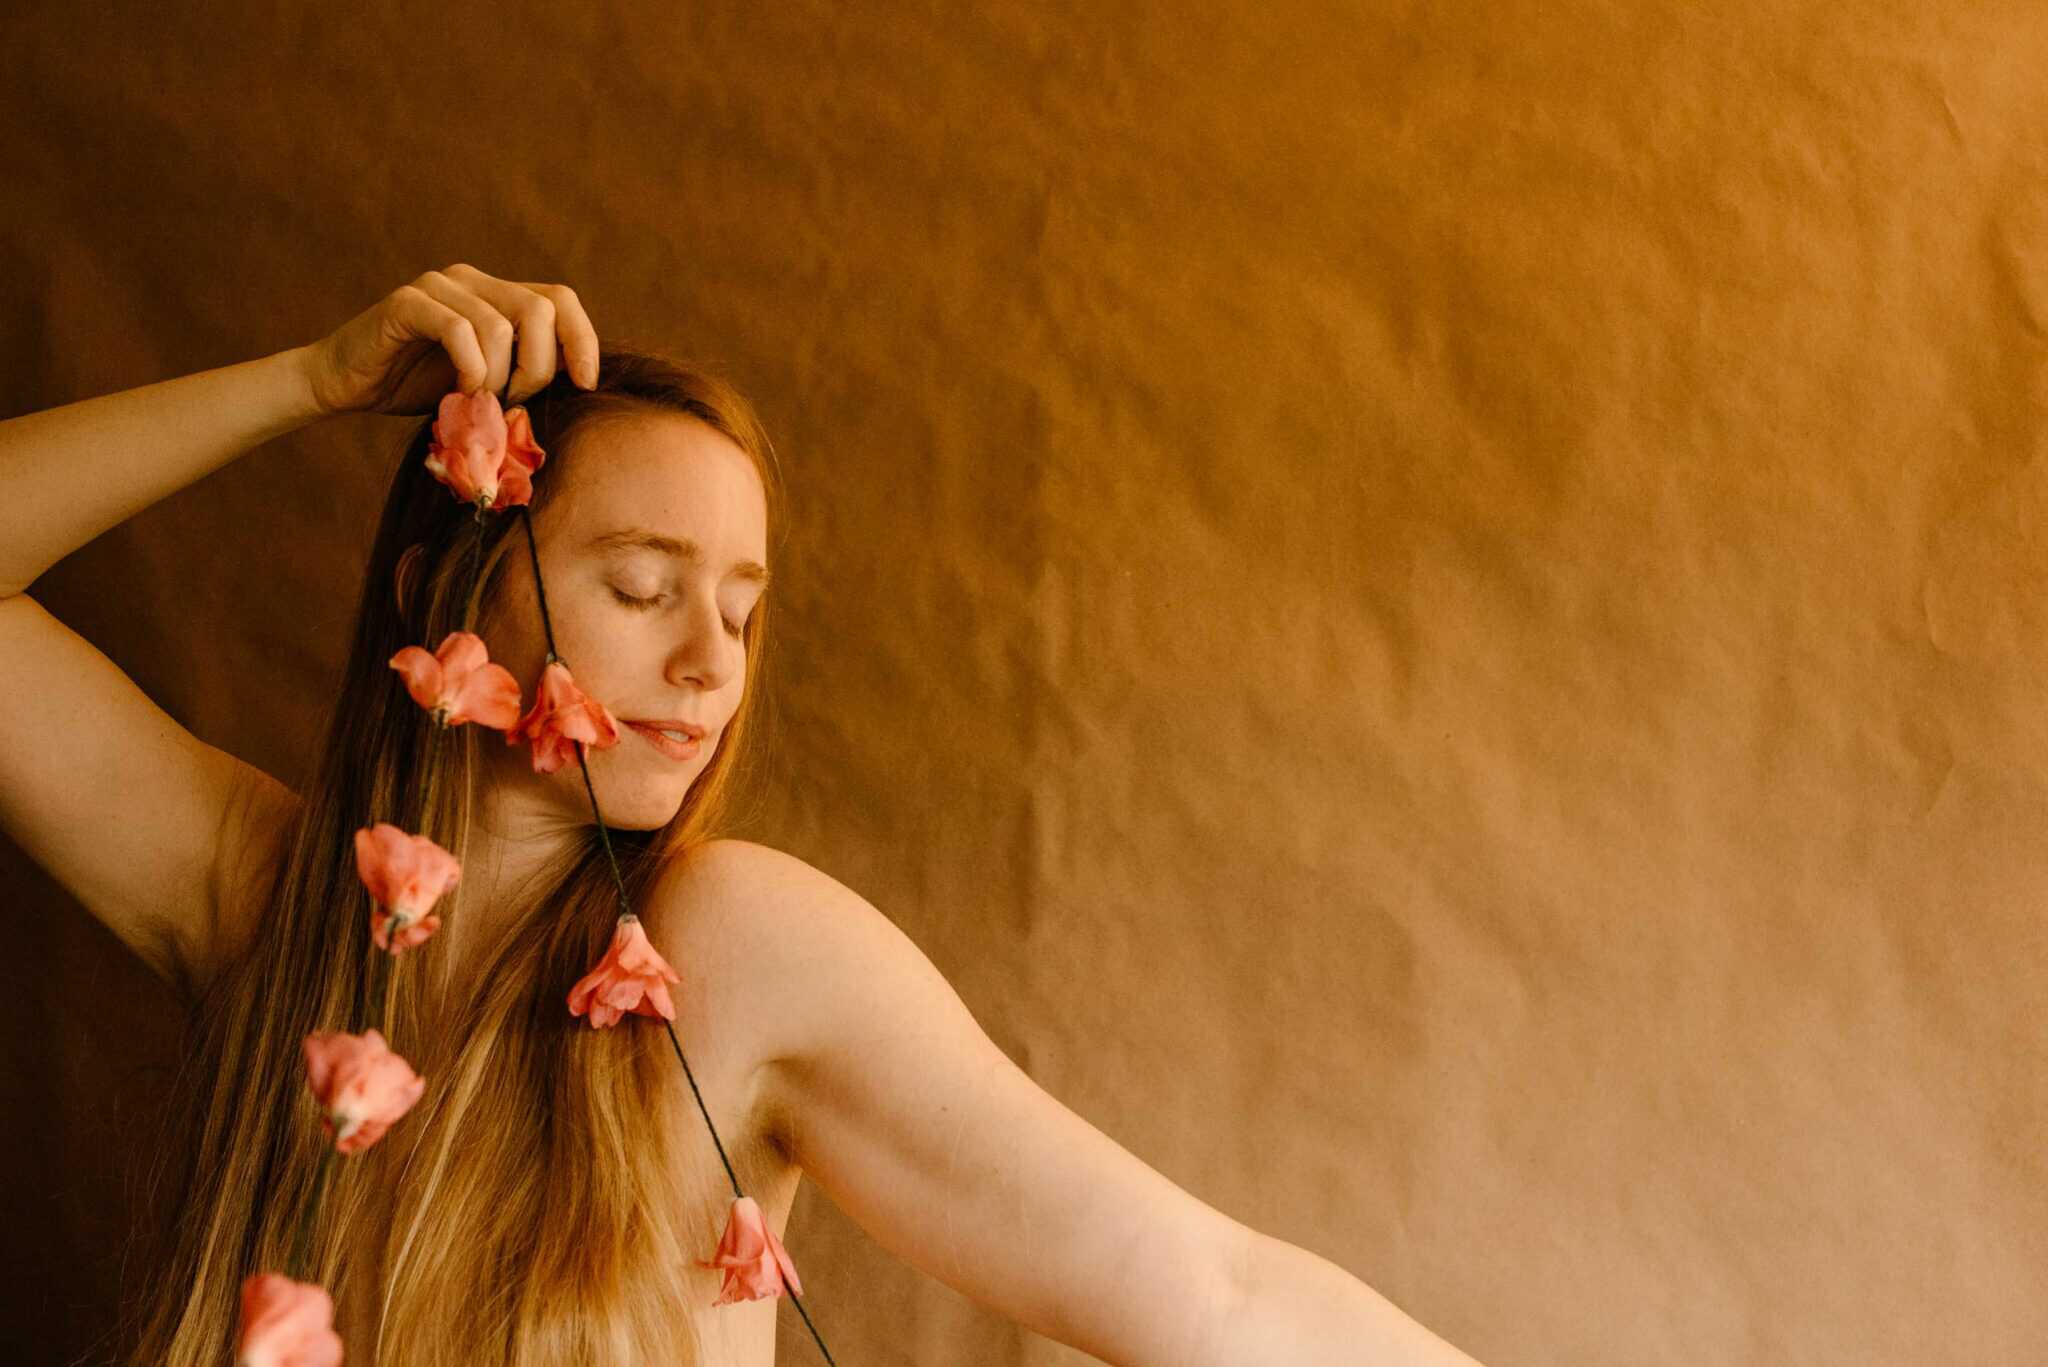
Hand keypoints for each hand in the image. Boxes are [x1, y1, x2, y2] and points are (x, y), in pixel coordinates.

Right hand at [298, 264, 600, 417]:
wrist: (345, 385)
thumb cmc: (418, 388)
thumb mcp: (487, 382)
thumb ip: (525, 373)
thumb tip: (578, 388)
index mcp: (498, 295)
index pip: (561, 300)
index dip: (583, 341)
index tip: (587, 384)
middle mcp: (473, 281)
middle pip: (541, 311)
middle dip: (539, 368)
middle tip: (513, 400)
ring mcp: (439, 286)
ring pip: (502, 327)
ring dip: (498, 377)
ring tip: (478, 401)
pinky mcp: (407, 303)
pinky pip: (459, 331)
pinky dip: (470, 369)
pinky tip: (460, 390)